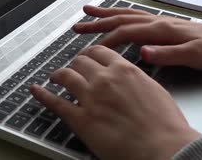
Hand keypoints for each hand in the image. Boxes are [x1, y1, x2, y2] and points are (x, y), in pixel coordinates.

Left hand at [30, 46, 200, 159]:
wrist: (165, 149)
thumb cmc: (166, 126)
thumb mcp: (154, 89)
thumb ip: (135, 79)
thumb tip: (127, 77)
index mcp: (124, 70)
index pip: (98, 52)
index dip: (89, 54)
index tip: (86, 58)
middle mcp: (104, 79)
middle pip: (80, 62)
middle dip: (75, 65)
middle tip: (73, 70)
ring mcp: (90, 98)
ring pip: (66, 76)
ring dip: (58, 75)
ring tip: (55, 77)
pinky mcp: (80, 119)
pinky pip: (55, 102)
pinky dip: (42, 95)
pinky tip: (35, 90)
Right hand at [73, 5, 201, 69]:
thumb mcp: (195, 56)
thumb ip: (168, 54)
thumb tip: (141, 52)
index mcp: (162, 29)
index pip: (126, 32)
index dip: (106, 40)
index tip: (89, 50)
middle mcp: (158, 22)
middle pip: (121, 19)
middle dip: (97, 22)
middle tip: (77, 26)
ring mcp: (161, 22)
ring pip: (127, 14)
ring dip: (106, 14)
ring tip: (88, 11)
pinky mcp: (166, 26)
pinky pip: (136, 17)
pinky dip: (121, 15)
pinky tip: (117, 18)